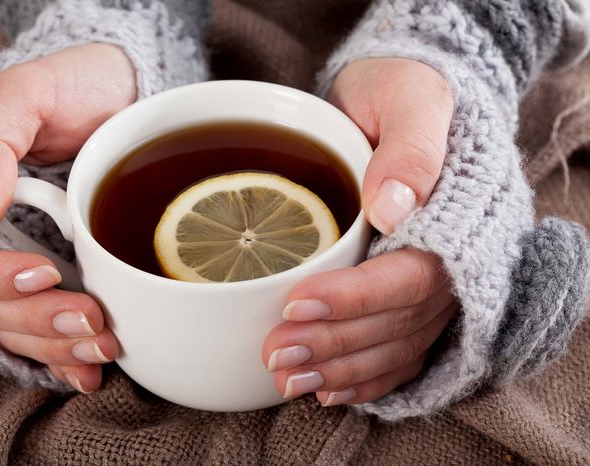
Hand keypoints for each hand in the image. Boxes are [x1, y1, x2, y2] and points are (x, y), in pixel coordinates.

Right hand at [0, 43, 136, 392]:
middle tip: (91, 317)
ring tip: (104, 342)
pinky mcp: (66, 279)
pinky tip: (91, 370)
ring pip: (21, 329)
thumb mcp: (28, 94)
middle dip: (37, 322)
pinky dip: (68, 358)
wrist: (127, 97)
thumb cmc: (74, 87)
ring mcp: (28, 264)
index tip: (41, 272)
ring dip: (58, 346)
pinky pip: (51, 334)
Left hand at [262, 58, 456, 405]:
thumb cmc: (400, 89)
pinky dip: (365, 378)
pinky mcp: (409, 294)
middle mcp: (450, 261)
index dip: (355, 298)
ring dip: (341, 369)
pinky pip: (399, 350)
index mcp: (454, 218)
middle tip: (275, 354)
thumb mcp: (405, 97)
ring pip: (394, 345)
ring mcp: (432, 283)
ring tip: (287, 380)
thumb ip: (410, 146)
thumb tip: (393, 207)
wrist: (399, 98)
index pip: (409, 275)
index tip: (296, 303)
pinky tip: (327, 390)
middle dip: (334, 343)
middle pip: (396, 321)